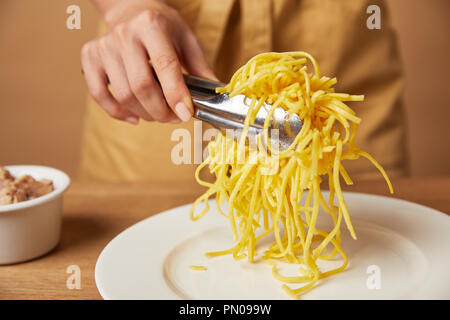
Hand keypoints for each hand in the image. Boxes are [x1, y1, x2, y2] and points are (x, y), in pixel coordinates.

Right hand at [81, 0, 215, 123]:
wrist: (131, 11)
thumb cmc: (164, 28)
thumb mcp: (187, 40)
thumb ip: (201, 68)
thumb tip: (217, 95)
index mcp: (152, 25)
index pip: (164, 65)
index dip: (175, 94)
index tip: (186, 114)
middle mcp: (125, 34)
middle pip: (141, 85)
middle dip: (161, 111)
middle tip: (174, 118)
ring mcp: (104, 45)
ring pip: (124, 94)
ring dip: (145, 113)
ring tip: (159, 114)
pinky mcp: (90, 56)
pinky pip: (99, 94)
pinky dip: (117, 112)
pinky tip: (135, 116)